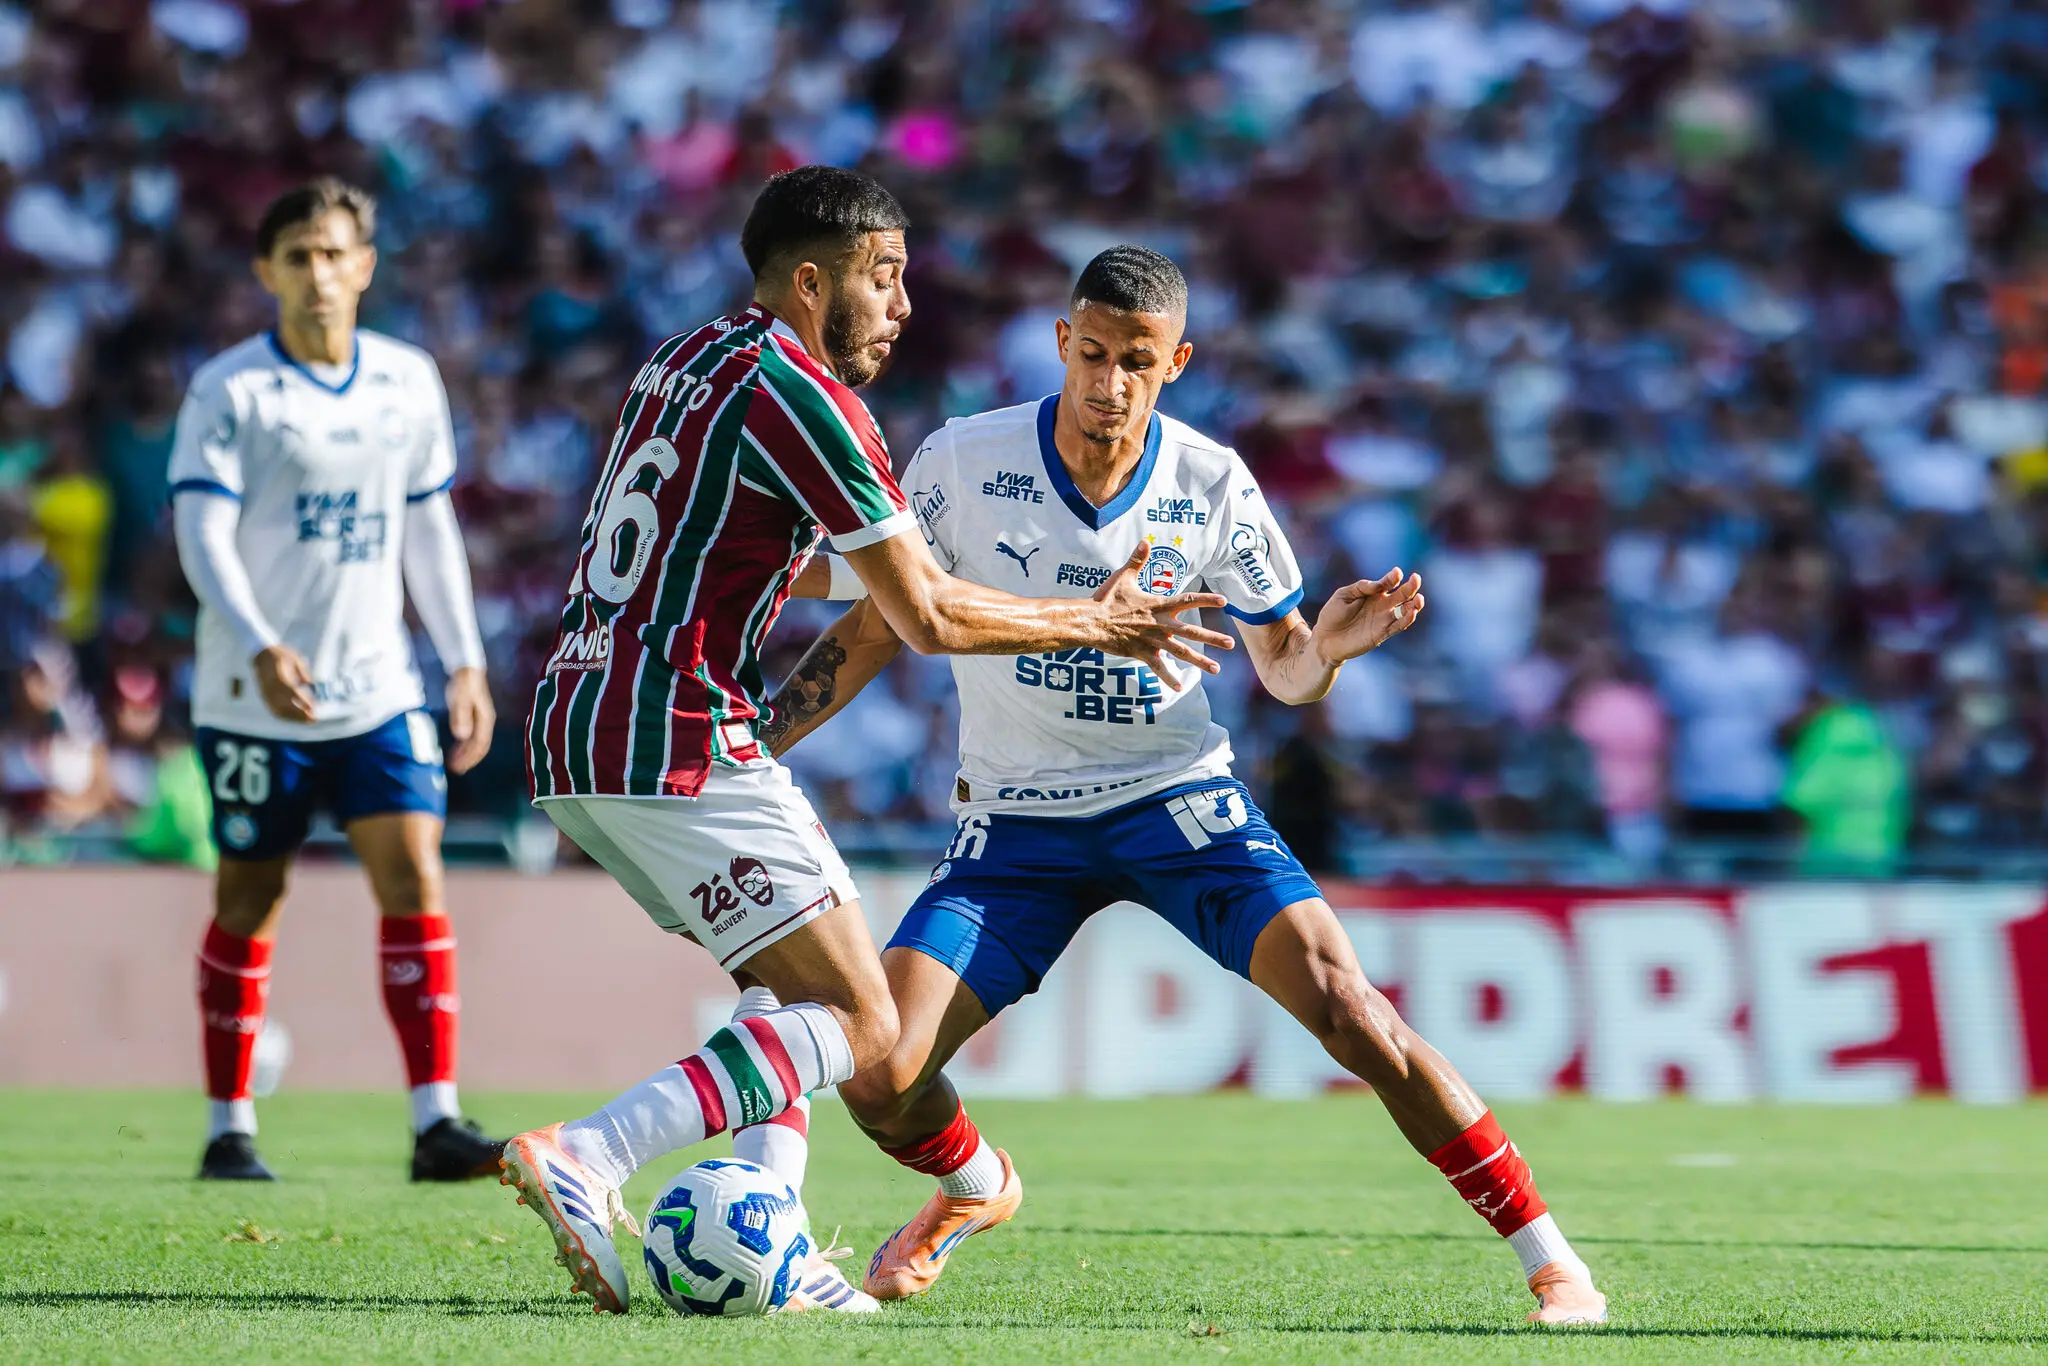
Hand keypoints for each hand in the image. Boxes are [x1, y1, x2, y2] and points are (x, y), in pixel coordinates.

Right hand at [252, 644, 316, 722]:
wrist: (261, 655)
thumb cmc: (281, 655)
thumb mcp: (295, 658)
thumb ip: (302, 671)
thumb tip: (310, 683)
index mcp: (278, 676)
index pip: (291, 692)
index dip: (302, 701)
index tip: (313, 707)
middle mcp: (270, 687)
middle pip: (284, 705)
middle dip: (299, 714)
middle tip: (314, 718)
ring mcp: (266, 694)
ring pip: (279, 710)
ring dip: (294, 717)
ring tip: (308, 720)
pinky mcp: (265, 697)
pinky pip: (274, 710)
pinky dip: (286, 716)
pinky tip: (297, 718)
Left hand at [445, 667, 495, 774]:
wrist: (466, 667)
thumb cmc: (463, 681)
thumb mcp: (460, 698)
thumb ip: (460, 715)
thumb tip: (461, 736)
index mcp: (485, 719)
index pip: (480, 744)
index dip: (470, 757)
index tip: (459, 767)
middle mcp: (485, 721)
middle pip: (480, 746)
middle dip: (468, 759)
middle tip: (455, 770)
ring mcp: (479, 719)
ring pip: (475, 742)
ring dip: (466, 754)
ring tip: (454, 763)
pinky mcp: (472, 716)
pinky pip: (470, 736)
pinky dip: (463, 745)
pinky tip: (455, 749)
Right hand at [1091, 542, 1234, 689]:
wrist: (1092, 622)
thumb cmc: (1107, 599)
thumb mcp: (1123, 577)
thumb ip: (1137, 560)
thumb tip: (1146, 541)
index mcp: (1159, 605)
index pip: (1189, 600)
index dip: (1207, 600)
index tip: (1224, 601)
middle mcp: (1161, 624)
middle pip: (1192, 631)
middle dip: (1213, 638)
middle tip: (1231, 644)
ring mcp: (1153, 640)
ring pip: (1181, 652)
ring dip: (1200, 661)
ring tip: (1216, 669)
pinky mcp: (1142, 653)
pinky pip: (1159, 668)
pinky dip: (1169, 678)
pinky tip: (1180, 688)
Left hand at [1308, 568, 1424, 665]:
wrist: (1325, 639)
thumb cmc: (1333, 614)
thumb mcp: (1343, 595)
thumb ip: (1361, 587)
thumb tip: (1378, 585)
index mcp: (1372, 593)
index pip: (1387, 583)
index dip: (1393, 578)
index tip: (1397, 573)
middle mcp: (1381, 605)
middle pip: (1401, 594)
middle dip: (1411, 586)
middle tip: (1416, 578)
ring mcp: (1383, 619)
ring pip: (1405, 610)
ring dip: (1414, 604)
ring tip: (1419, 598)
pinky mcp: (1382, 633)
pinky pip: (1398, 626)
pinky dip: (1407, 619)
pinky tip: (1412, 612)